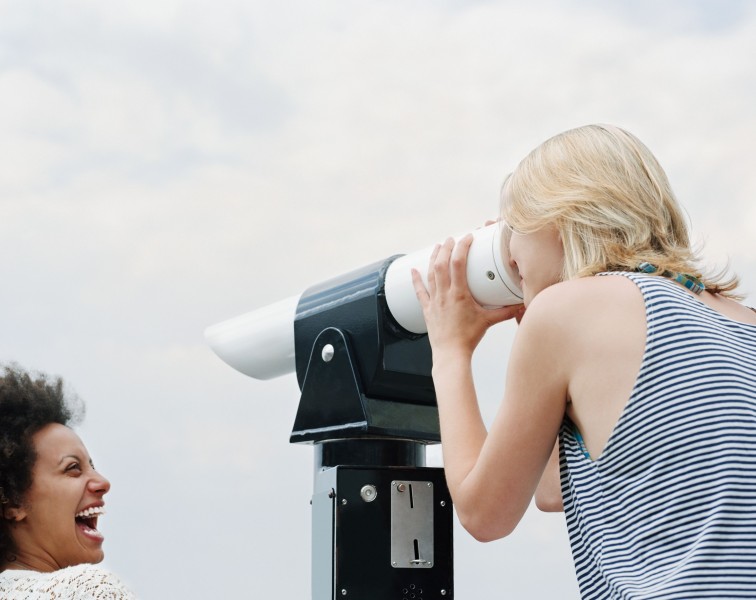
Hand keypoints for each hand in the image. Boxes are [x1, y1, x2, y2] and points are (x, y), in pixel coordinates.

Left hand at [411, 234, 524, 359]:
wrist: (450, 354)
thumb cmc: (468, 339)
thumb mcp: (488, 321)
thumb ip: (505, 311)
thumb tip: (520, 304)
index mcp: (459, 294)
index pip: (458, 263)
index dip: (462, 247)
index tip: (467, 238)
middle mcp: (444, 295)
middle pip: (441, 264)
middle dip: (446, 248)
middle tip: (451, 239)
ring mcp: (434, 301)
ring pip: (430, 274)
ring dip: (433, 258)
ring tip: (437, 247)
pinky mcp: (427, 310)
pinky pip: (419, 291)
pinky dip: (416, 279)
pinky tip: (412, 270)